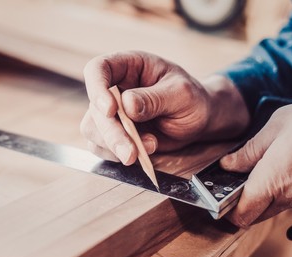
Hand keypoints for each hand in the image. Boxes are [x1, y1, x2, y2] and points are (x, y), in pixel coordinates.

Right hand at [81, 51, 248, 164]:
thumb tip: (127, 105)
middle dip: (111, 132)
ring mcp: (112, 113)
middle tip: (130, 151)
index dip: (97, 88)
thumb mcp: (182, 94)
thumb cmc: (192, 99)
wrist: (199, 120)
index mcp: (129, 66)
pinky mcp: (114, 134)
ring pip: (92, 129)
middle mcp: (115, 88)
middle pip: (95, 107)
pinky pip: (100, 146)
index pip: (98, 69)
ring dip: (113, 146)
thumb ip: (156, 98)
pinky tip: (137, 155)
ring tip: (142, 152)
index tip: (111, 110)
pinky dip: (114, 155)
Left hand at [221, 97, 291, 226]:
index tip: (222, 199)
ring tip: (275, 167)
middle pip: (258, 214)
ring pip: (278, 208)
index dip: (228, 211)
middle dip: (246, 202)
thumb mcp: (277, 127)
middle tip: (245, 179)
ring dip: (270, 195)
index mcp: (275, 179)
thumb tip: (228, 165)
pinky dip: (291, 192)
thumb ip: (248, 151)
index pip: (242, 214)